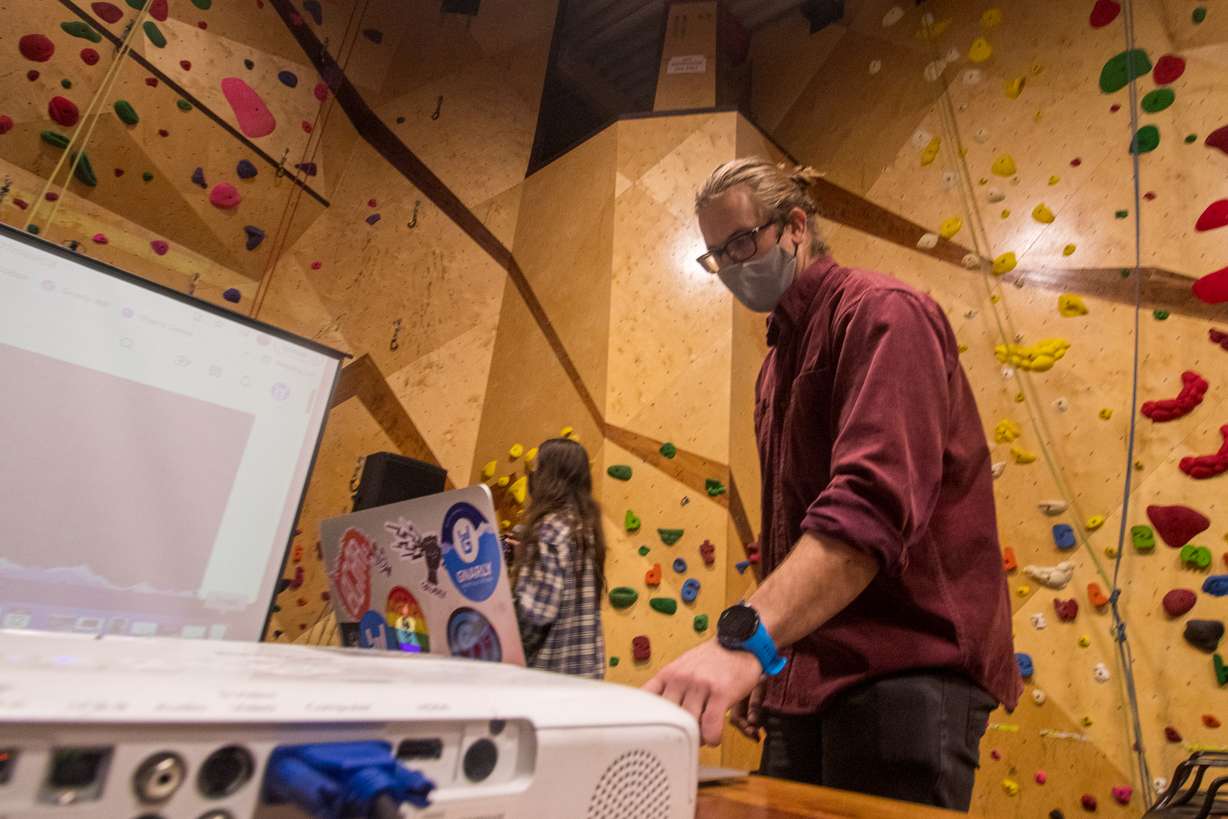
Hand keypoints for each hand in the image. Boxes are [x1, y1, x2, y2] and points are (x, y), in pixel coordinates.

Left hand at [642, 639, 762, 745]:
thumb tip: (658, 712)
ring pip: (689, 725)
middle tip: (685, 737)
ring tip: (702, 736)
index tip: (648, 732)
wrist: (740, 643)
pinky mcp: (720, 692)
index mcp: (669, 674)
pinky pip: (710, 726)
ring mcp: (700, 685)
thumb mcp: (683, 667)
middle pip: (668, 718)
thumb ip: (670, 687)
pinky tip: (714, 736)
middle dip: (677, 733)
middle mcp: (681, 678)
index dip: (645, 719)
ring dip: (697, 737)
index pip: (646, 700)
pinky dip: (711, 737)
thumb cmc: (712, 659)